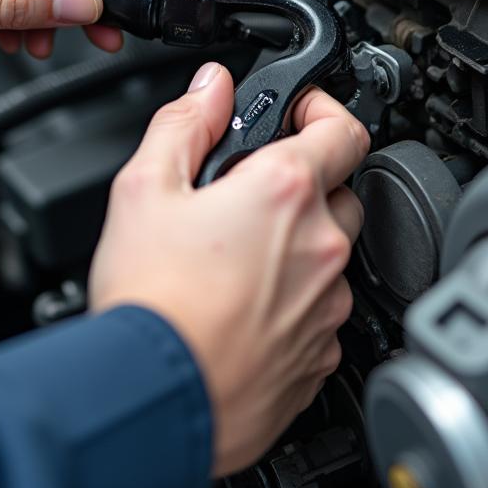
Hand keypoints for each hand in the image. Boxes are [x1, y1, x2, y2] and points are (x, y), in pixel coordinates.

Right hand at [88, 63, 368, 474]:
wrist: (153, 401)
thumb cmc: (150, 299)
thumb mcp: (144, 187)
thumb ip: (185, 122)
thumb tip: (212, 86)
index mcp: (283, 191)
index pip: (343, 127)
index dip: (321, 110)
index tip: (298, 115)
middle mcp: (320, 246)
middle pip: (341, 191)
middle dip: (304, 183)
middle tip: (250, 194)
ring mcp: (326, 305)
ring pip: (332, 255)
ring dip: (299, 244)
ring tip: (236, 258)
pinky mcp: (320, 355)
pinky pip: (322, 310)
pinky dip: (295, 299)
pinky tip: (243, 305)